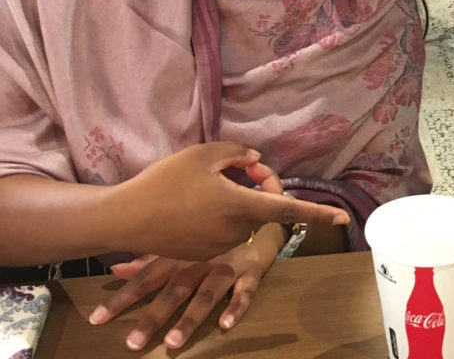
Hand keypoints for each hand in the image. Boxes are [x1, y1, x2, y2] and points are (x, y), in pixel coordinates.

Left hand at [91, 163, 286, 350]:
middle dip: (153, 317)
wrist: (258, 207)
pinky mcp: (251, 270)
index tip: (97, 320)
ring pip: (206, 294)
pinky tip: (225, 324)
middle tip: (133, 343)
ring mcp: (226, 265)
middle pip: (174, 291)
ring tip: (173, 341)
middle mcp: (200, 260)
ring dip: (190, 317)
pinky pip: (245, 290)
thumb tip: (115, 270)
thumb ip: (150, 258)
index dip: (123, 298)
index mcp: (180, 254)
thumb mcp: (182, 241)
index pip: (146, 278)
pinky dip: (236, 306)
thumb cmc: (215, 228)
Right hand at [109, 142, 348, 260]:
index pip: (286, 208)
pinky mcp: (202, 254)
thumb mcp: (202, 155)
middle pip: (261, 207)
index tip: (343, 219)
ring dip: (238, 200)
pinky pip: (223, 230)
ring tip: (207, 182)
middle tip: (239, 166)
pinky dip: (220, 214)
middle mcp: (234, 230)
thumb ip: (236, 154)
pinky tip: (194, 202)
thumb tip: (254, 162)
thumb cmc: (164, 182)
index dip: (317, 213)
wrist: (125, 218)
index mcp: (239, 206)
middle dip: (259, 186)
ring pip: (242, 218)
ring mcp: (218, 246)